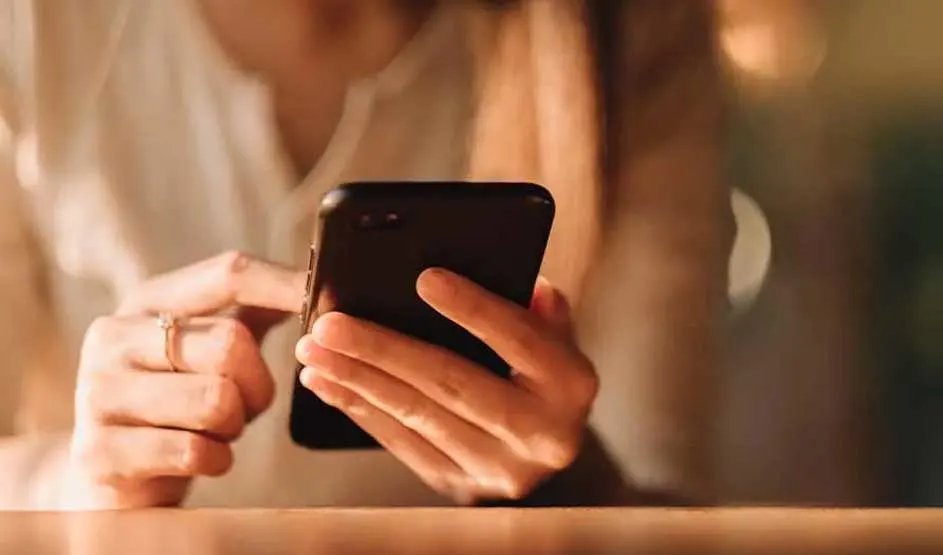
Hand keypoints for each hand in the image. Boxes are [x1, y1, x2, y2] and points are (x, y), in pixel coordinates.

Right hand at [62, 252, 304, 508]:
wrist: (112, 476)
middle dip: (258, 386)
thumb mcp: (207, 347)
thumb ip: (255, 310)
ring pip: (218, 400)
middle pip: (232, 343)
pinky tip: (199, 458)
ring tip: (213, 430)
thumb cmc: (178, 404)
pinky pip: (195, 451)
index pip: (229, 274)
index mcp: (148, 301)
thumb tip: (322, 286)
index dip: (287, 286)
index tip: (329, 302)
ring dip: (234, 426)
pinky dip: (216, 460)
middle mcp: (114, 336)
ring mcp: (99, 392)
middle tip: (243, 407)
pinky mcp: (100, 451)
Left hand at [295, 268, 598, 503]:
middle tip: (331, 323)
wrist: (543, 438)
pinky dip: (359, 409)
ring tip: (315, 349)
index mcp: (571, 384)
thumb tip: (522, 282)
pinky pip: (401, 443)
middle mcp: (543, 435)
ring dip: (357, 380)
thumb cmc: (539, 365)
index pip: (519, 340)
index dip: (473, 309)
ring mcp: (500, 468)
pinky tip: (328, 382)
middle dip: (384, 350)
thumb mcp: (552, 331)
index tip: (425, 279)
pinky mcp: (461, 484)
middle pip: (452, 384)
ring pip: (417, 416)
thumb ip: (537, 307)